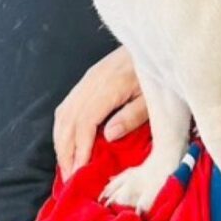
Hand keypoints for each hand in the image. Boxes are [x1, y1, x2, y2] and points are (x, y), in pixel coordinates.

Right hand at [53, 46, 148, 178]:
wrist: (156, 43)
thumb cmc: (159, 73)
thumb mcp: (153, 97)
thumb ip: (133, 115)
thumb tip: (108, 135)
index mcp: (109, 85)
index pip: (85, 121)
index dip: (80, 149)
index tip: (80, 172)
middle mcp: (92, 81)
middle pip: (68, 119)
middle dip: (65, 151)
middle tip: (69, 177)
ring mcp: (88, 79)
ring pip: (63, 113)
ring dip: (61, 141)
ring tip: (66, 165)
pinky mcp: (88, 79)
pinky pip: (67, 105)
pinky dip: (64, 127)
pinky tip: (68, 143)